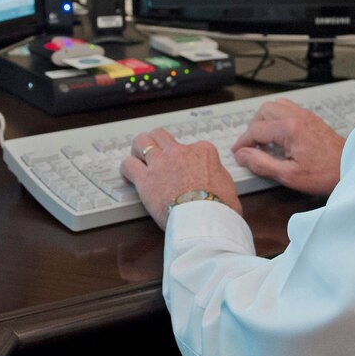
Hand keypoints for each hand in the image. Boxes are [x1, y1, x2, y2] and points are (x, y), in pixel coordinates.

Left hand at [120, 128, 242, 230]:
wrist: (205, 220)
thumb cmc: (219, 208)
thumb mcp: (228, 186)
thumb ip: (219, 177)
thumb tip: (218, 182)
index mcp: (203, 152)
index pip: (190, 146)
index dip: (184, 157)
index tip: (181, 166)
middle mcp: (180, 152)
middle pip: (161, 135)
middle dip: (156, 143)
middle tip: (153, 153)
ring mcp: (161, 163)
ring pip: (142, 142)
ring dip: (138, 149)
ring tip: (137, 159)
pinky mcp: (146, 179)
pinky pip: (128, 164)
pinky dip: (126, 169)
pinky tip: (127, 177)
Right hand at [231, 98, 343, 195]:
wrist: (350, 169)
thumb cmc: (325, 174)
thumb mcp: (288, 175)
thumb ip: (261, 163)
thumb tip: (242, 155)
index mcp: (289, 129)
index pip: (255, 129)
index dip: (243, 143)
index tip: (238, 153)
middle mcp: (297, 116)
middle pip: (263, 112)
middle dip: (253, 128)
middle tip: (251, 147)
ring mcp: (305, 115)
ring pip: (275, 106)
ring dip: (264, 120)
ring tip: (263, 140)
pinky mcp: (311, 118)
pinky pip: (287, 108)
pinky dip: (277, 118)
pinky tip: (279, 135)